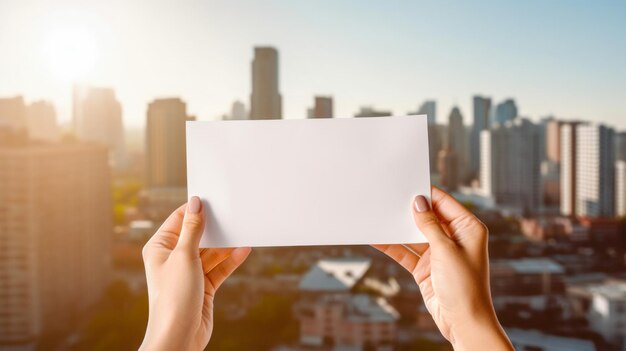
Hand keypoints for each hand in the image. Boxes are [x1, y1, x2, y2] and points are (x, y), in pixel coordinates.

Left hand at [139, 196, 250, 350]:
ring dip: (225, 245)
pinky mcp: (202, 286)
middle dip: (214, 228)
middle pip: (197, 235)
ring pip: (210, 252)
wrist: (179, 337)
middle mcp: (172, 258)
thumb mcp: (184, 256)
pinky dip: (230, 260)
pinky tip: (243, 250)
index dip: (196, 210)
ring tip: (242, 231)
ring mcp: (188, 272)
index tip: (215, 199)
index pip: (179, 220)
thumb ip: (193, 229)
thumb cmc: (173, 298)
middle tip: (232, 214)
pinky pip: (218, 267)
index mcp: (159, 248)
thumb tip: (196, 204)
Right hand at [373, 187, 512, 350]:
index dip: (426, 194)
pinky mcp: (425, 267)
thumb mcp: (446, 250)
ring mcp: (438, 252)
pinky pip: (406, 251)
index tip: (406, 185)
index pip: (444, 202)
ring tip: (378, 216)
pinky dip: (392, 246)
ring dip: (397, 228)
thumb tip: (419, 202)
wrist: (462, 322)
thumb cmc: (464, 286)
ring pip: (413, 234)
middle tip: (388, 198)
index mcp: (468, 228)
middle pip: (427, 217)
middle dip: (408, 210)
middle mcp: (454, 237)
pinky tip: (377, 238)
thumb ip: (430, 225)